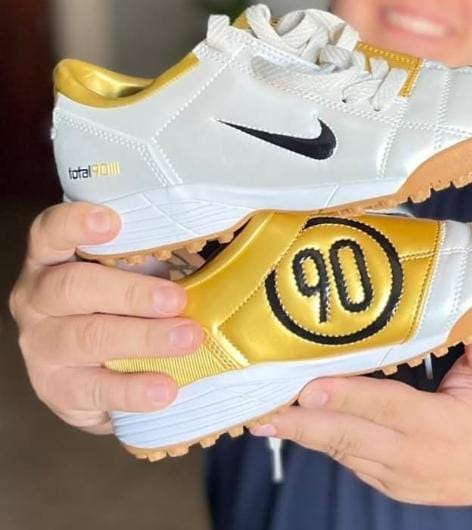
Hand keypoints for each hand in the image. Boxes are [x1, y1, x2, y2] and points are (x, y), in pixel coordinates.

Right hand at [9, 203, 203, 433]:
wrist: (92, 373)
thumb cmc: (119, 309)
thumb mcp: (134, 276)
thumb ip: (161, 257)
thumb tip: (233, 242)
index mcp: (53, 260)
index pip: (50, 233)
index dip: (75, 224)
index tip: (111, 222)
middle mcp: (37, 299)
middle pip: (73, 287)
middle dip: (131, 293)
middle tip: (178, 300)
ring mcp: (42, 347)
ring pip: (87, 338)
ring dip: (144, 338)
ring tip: (188, 340)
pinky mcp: (58, 390)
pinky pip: (95, 390)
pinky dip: (134, 390)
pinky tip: (165, 389)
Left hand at [250, 325, 471, 505]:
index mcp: (440, 426)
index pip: (387, 407)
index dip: (347, 399)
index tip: (309, 390)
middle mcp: (413, 456)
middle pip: (350, 437)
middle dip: (302, 424)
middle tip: (261, 411)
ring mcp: (398, 476)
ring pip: (343, 452)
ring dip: (303, 434)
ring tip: (262, 416)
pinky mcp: (390, 484)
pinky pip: (350, 460)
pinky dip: (323, 442)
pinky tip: (293, 426)